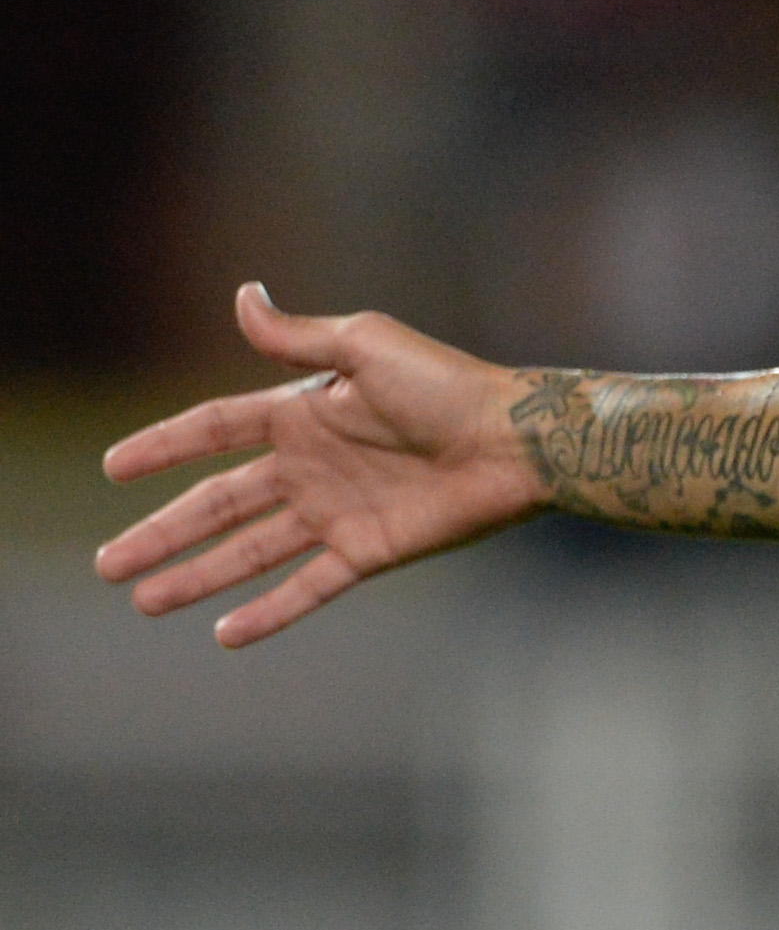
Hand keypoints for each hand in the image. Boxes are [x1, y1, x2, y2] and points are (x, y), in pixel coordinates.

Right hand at [96, 285, 541, 645]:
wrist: (519, 440)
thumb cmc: (450, 384)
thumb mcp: (365, 345)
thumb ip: (296, 335)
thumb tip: (242, 295)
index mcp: (302, 412)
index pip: (213, 431)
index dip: (163, 447)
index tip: (112, 467)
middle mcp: (311, 466)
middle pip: (217, 505)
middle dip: (162, 533)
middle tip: (107, 564)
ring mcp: (337, 512)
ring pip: (250, 551)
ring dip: (197, 576)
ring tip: (144, 600)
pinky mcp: (370, 551)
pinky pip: (308, 587)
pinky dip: (269, 611)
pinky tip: (225, 633)